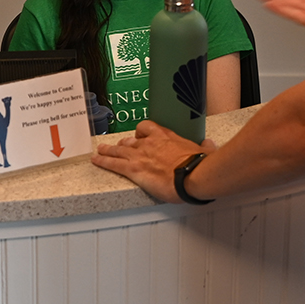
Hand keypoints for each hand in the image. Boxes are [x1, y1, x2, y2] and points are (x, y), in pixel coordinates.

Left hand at [89, 119, 206, 201]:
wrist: (193, 174)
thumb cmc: (200, 164)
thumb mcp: (205, 151)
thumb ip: (205, 147)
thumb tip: (209, 144)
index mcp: (166, 137)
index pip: (149, 129)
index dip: (142, 133)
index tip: (141, 136)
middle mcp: (150, 143)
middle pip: (130, 140)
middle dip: (124, 144)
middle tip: (119, 147)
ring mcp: (140, 155)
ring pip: (118, 150)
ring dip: (108, 150)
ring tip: (100, 150)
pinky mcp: (134, 169)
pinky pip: (113, 164)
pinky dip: (102, 162)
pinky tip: (95, 161)